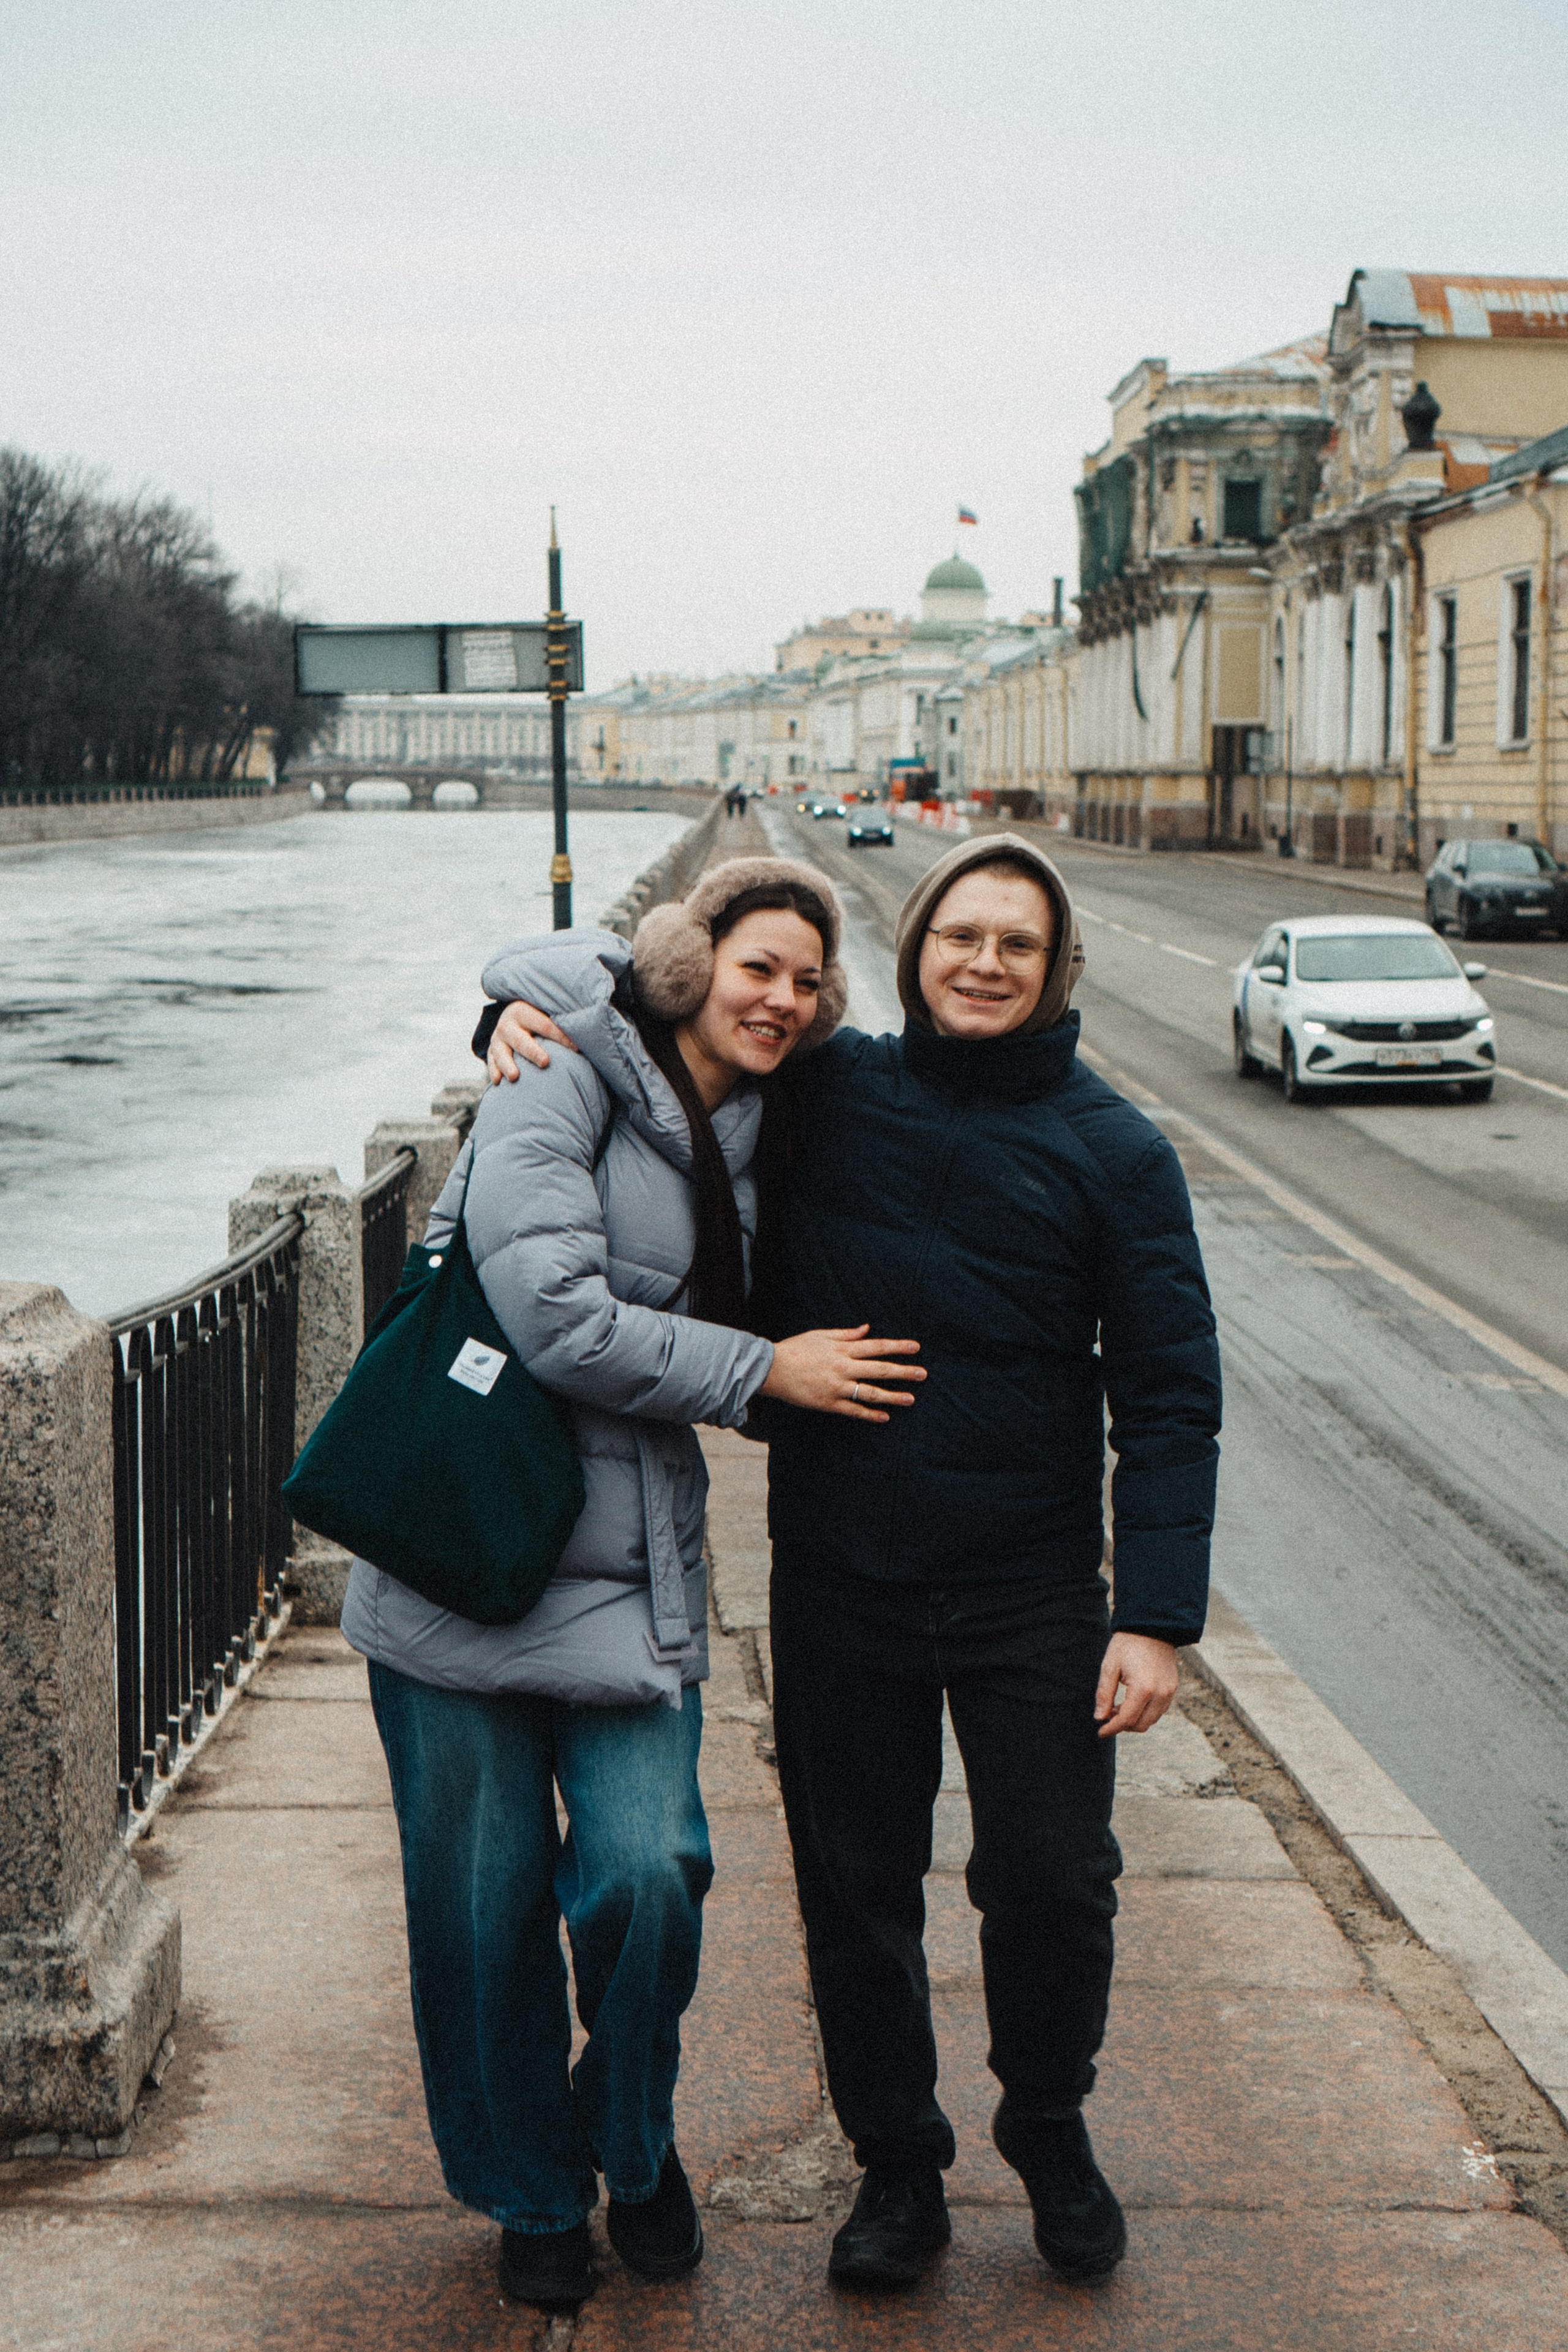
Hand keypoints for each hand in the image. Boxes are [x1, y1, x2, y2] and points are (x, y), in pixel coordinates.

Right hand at [488, 1000, 577, 1083]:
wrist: (512, 1017)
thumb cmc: (538, 1019)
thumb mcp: (545, 1013)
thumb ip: (561, 1021)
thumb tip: (592, 1031)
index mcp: (524, 1010)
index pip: (545, 1025)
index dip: (561, 1037)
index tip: (577, 1048)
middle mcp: (508, 1024)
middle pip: (521, 1039)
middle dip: (533, 1051)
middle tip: (545, 1062)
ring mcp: (498, 1039)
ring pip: (502, 1052)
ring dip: (508, 1064)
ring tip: (515, 1077)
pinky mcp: (492, 1051)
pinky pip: (492, 1062)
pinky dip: (494, 1071)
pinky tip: (498, 1082)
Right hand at [760, 1325, 924, 1421]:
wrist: (771, 1369)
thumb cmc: (795, 1349)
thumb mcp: (820, 1335)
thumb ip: (845, 1334)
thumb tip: (867, 1329)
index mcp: (842, 1349)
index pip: (876, 1346)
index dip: (897, 1346)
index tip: (915, 1347)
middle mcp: (843, 1367)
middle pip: (879, 1369)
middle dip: (903, 1371)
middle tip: (923, 1374)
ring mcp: (836, 1387)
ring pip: (870, 1392)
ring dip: (892, 1396)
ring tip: (910, 1398)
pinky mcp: (828, 1403)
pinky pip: (853, 1410)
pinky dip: (870, 1414)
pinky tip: (885, 1417)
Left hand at [1094, 1633, 1177, 1737]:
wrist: (1152, 1626)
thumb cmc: (1127, 1644)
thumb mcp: (1110, 1666)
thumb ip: (1104, 1694)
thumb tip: (1099, 1718)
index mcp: (1143, 1688)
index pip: (1127, 1720)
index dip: (1112, 1728)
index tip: (1100, 1732)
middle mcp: (1160, 1694)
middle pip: (1140, 1724)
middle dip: (1122, 1725)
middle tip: (1108, 1714)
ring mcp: (1169, 1692)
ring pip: (1151, 1720)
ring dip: (1134, 1720)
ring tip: (1118, 1707)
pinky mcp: (1173, 1688)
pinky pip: (1159, 1710)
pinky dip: (1145, 1713)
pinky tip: (1132, 1702)